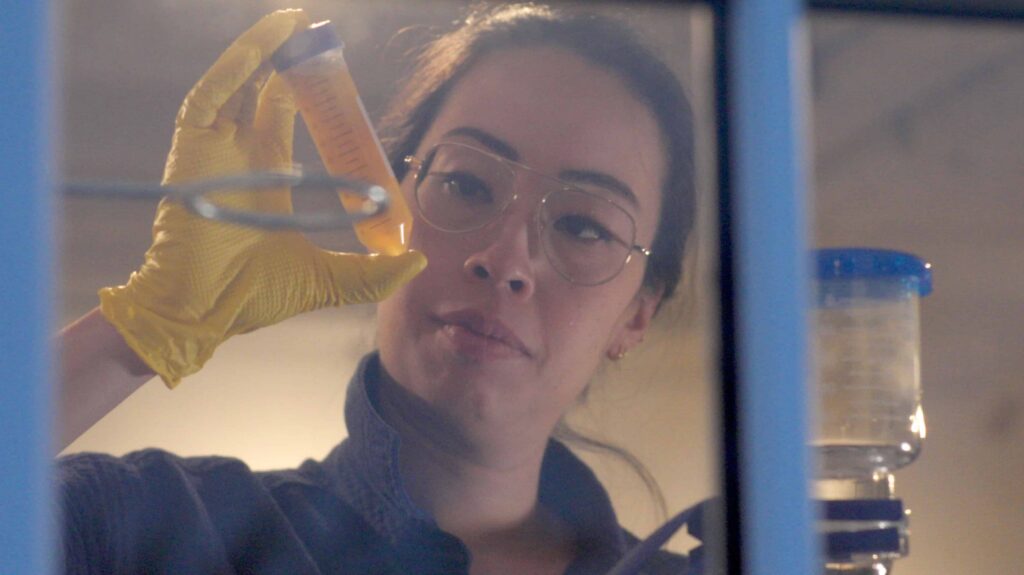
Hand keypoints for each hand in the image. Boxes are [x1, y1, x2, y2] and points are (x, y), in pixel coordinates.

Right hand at [98, 10, 425, 387]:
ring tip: (296, 19)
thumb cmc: (252, 297)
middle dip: (291, 57)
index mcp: (268, 174)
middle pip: (264, 87)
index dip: (311, 89)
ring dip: (267, 47)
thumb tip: (418, 260)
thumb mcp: (328, 280)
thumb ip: (372, 272)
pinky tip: (271, 39)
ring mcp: (215, 147)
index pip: (285, 114)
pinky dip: (239, 62)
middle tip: (318, 30)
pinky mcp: (193, 147)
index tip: (338, 71)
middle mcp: (239, 152)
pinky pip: (214, 92)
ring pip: (239, 80)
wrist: (203, 314)